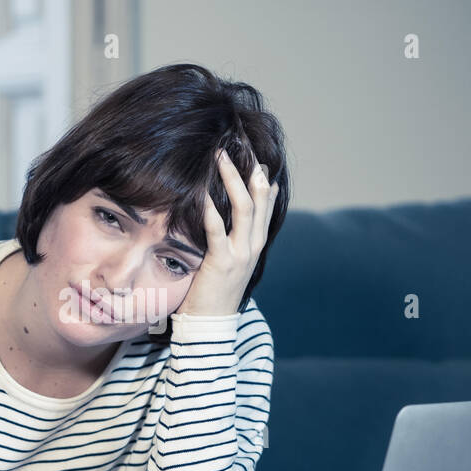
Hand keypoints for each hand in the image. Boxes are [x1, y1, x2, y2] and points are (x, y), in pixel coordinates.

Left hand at [174, 147, 278, 316]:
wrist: (211, 325)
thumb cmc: (214, 289)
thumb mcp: (231, 259)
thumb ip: (233, 236)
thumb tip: (224, 216)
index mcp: (256, 243)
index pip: (266, 203)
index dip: (263, 178)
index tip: (255, 155)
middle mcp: (254, 245)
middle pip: (260, 199)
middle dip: (250, 170)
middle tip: (237, 145)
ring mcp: (241, 254)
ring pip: (245, 208)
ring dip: (233, 180)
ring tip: (221, 157)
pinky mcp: (222, 263)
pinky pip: (218, 230)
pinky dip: (211, 209)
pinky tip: (203, 192)